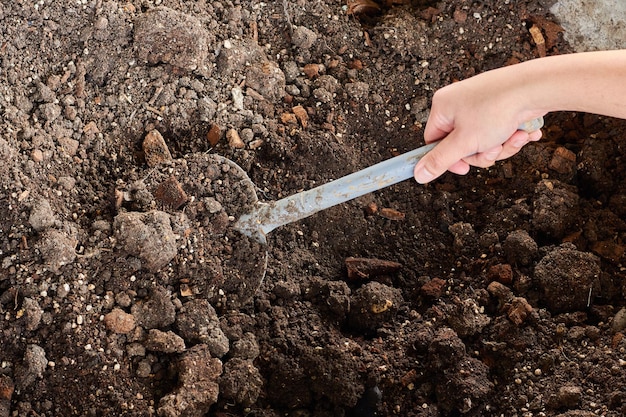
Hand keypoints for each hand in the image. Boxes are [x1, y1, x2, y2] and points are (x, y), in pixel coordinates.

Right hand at [413, 66, 543, 183]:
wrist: (536, 87)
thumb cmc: (497, 108)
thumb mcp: (464, 142)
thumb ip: (440, 161)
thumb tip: (419, 175)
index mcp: (443, 106)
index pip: (433, 141)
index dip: (449, 159)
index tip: (464, 168)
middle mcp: (459, 102)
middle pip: (461, 144)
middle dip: (482, 152)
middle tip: (493, 148)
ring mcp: (480, 103)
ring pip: (483, 140)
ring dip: (500, 146)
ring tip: (514, 136)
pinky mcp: (499, 105)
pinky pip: (498, 131)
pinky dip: (511, 135)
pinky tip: (523, 131)